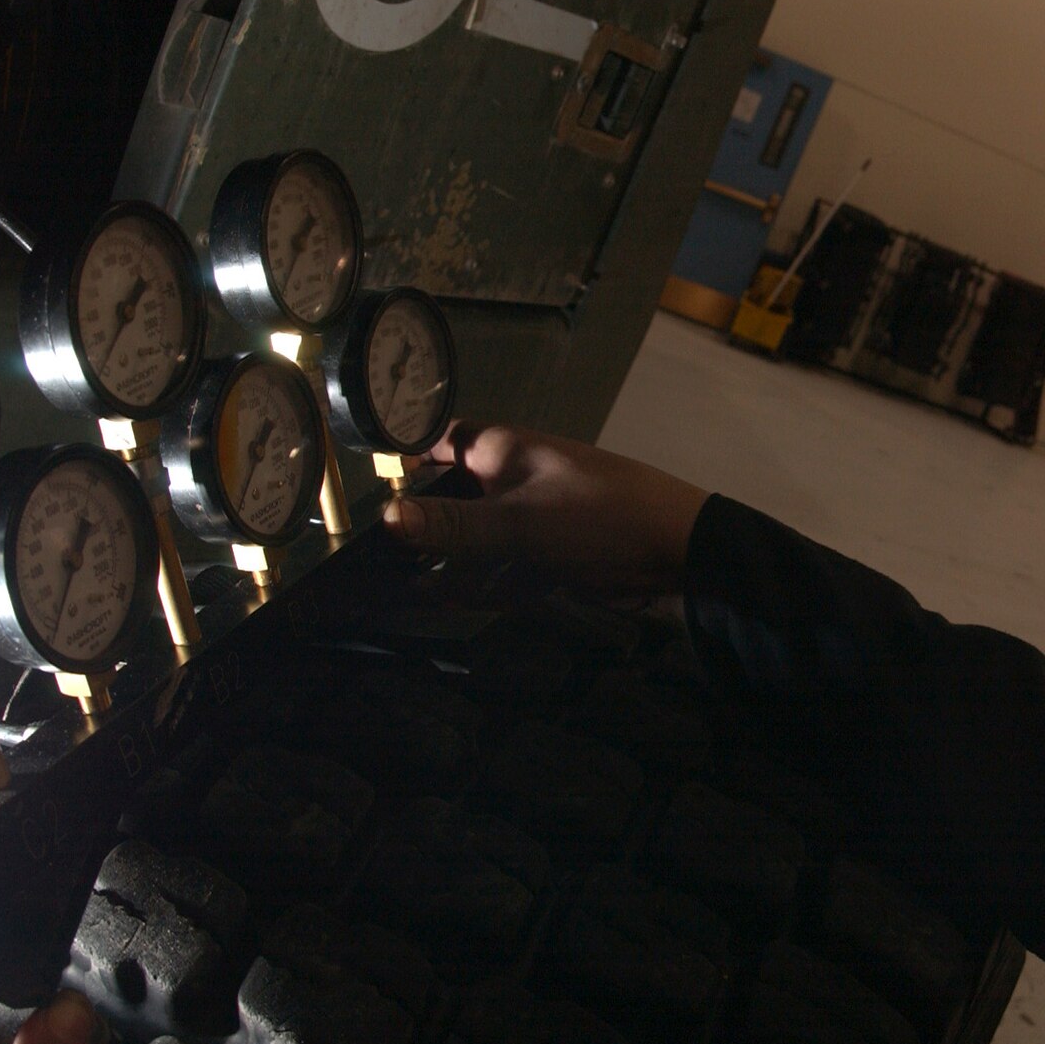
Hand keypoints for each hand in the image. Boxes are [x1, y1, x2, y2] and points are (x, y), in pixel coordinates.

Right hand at [379, 422, 708, 596]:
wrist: (678, 551)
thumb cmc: (600, 518)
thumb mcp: (519, 522)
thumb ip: (454, 524)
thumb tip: (389, 517)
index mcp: (504, 451)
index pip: (441, 441)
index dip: (405, 458)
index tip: (366, 488)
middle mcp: (514, 479)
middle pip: (453, 497)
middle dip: (421, 525)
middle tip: (374, 555)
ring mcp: (533, 518)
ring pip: (475, 540)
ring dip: (446, 563)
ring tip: (396, 588)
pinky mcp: (550, 555)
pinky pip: (502, 569)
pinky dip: (479, 585)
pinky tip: (444, 602)